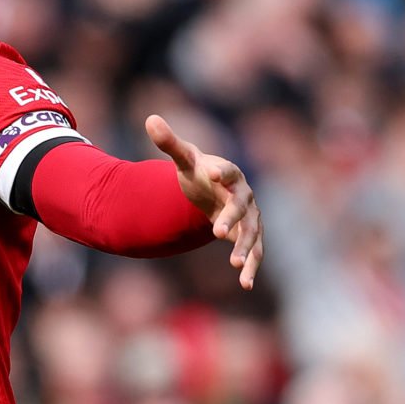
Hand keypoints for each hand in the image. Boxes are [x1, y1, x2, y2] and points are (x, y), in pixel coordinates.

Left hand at [145, 114, 263, 289]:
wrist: (214, 188)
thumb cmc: (198, 172)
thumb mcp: (184, 159)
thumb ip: (170, 143)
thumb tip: (150, 119)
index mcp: (228, 173)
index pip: (227, 171)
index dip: (220, 171)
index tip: (210, 172)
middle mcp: (244, 195)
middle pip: (241, 206)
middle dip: (231, 217)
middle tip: (216, 230)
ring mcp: (249, 216)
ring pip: (252, 233)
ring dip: (246, 248)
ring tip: (235, 265)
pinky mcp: (248, 235)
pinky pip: (254, 251)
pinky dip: (250, 266)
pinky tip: (245, 284)